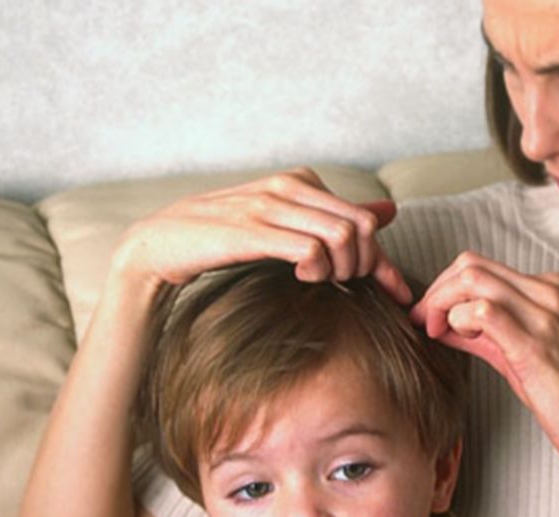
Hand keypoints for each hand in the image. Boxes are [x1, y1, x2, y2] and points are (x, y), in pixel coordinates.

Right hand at [113, 167, 410, 301]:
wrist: (160, 245)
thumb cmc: (223, 238)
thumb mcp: (284, 222)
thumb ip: (334, 216)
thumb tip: (388, 213)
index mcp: (300, 181)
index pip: (363, 218)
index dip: (385, 261)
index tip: (398, 293)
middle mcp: (288, 186)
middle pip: (361, 226)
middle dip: (366, 265)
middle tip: (346, 286)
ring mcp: (269, 206)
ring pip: (342, 235)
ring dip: (343, 269)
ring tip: (322, 281)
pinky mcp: (251, 231)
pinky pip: (310, 249)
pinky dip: (318, 269)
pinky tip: (303, 277)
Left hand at [411, 252, 558, 477]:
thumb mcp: (526, 357)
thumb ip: (490, 335)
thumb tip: (449, 324)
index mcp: (550, 291)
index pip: (483, 267)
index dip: (447, 288)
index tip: (433, 317)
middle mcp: (548, 294)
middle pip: (471, 264)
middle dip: (436, 290)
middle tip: (425, 323)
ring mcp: (544, 315)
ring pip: (472, 278)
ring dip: (440, 303)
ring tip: (436, 332)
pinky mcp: (535, 344)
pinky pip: (482, 311)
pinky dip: (457, 320)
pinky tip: (456, 341)